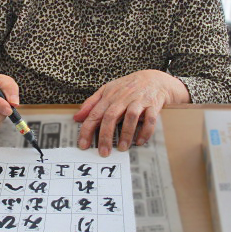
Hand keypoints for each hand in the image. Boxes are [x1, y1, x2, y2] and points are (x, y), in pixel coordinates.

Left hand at [73, 70, 189, 156]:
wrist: (154, 78)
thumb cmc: (127, 87)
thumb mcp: (106, 91)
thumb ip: (91, 104)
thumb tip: (77, 118)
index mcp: (109, 96)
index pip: (94, 114)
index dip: (87, 129)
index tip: (83, 144)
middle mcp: (122, 98)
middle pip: (111, 117)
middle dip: (105, 136)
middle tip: (103, 152)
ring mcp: (138, 101)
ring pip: (130, 117)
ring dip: (126, 134)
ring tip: (122, 148)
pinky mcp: (153, 104)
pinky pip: (150, 119)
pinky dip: (145, 131)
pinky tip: (140, 141)